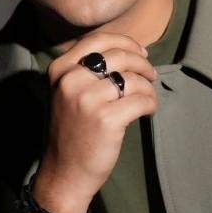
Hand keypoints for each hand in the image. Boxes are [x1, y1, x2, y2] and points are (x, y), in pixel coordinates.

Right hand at [34, 31, 157, 209]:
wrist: (64, 173)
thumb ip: (88, 70)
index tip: (141, 54)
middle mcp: (70, 80)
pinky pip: (142, 100)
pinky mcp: (106, 119)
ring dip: (148, 87)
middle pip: (120, 56)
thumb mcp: (67, 93)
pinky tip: (147, 112)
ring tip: (147, 99)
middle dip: (143, 64)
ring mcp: (87, 99)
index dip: (126, 42)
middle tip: (152, 76)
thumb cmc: (71, 132)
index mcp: (60, 69)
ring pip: (134, 78)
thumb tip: (131, 51)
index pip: (98, 39)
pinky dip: (151, 104)